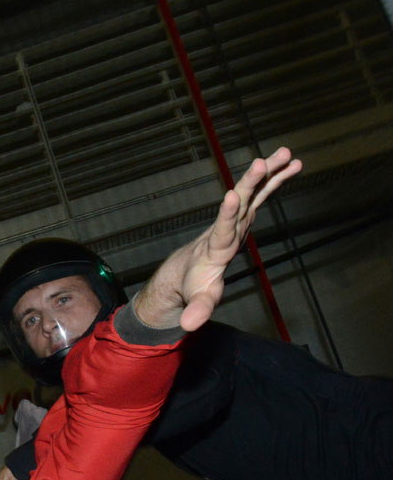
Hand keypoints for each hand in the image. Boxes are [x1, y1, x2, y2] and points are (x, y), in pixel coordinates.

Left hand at [135, 147, 300, 330]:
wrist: (186, 271)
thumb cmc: (193, 286)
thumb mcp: (197, 301)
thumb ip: (197, 310)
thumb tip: (189, 326)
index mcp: (216, 247)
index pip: (223, 228)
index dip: (227, 213)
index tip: (232, 195)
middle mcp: (227, 228)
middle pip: (240, 202)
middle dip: (251, 183)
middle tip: (262, 162)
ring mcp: (237, 221)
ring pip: (254, 193)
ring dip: (270, 174)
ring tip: (287, 153)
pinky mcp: (245, 218)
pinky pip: (262, 196)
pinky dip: (276, 181)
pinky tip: (293, 165)